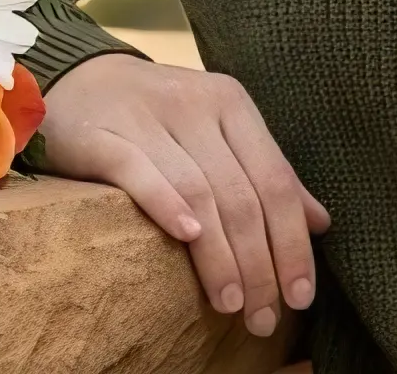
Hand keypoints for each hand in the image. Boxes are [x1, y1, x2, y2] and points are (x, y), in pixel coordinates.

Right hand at [33, 52, 330, 338]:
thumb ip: (265, 172)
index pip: (276, 181)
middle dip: (259, 264)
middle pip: (241, 195)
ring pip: (198, 192)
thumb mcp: (217, 130)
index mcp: (230, 104)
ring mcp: (147, 118)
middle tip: (263, 317)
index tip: (300, 296)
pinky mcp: (102, 134)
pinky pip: (139, 172)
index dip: (292, 243)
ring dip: (219, 254)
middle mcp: (194, 106)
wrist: (77, 79)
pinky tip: (187, 238)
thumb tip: (320, 223)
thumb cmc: (157, 116)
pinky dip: (167, 204)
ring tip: (231, 302)